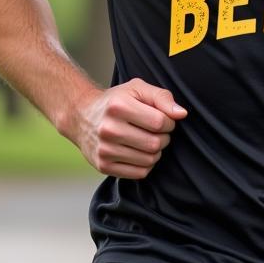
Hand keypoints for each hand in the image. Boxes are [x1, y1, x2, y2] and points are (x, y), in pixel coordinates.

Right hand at [72, 78, 187, 178]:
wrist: (81, 116)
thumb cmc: (116, 101)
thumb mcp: (137, 89)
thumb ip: (162, 97)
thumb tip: (181, 114)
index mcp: (118, 106)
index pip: (159, 122)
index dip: (169, 122)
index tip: (164, 120)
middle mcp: (108, 129)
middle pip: (155, 143)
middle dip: (164, 138)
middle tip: (158, 132)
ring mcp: (104, 150)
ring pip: (149, 160)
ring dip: (156, 152)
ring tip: (149, 141)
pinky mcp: (103, 166)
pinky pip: (139, 173)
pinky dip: (146, 164)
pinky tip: (140, 152)